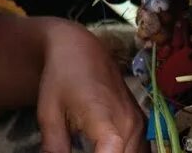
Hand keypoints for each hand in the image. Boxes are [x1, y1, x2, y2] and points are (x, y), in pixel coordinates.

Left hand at [35, 20, 144, 152]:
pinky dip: (125, 152)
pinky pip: (140, 149)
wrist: (81, 50)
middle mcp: (128, 122)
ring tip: (91, 146)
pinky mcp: (142, 123)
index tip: (82, 152)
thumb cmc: (61, 79)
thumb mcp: (49, 114)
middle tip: (82, 147)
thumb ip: (55, 147)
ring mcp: (139, 123)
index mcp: (103, 117)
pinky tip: (103, 149)